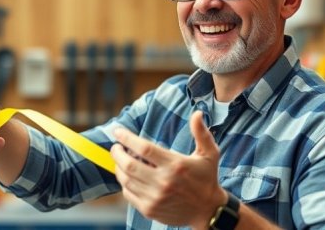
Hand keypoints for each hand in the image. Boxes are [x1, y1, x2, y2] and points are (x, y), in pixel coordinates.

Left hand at [110, 111, 226, 228]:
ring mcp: (155, 197)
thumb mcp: (209, 153)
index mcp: (176, 165)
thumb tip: (197, 113)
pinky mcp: (150, 210)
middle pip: (129, 164)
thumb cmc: (207, 178)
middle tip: (116, 147)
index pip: (144, 148)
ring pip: (126, 179)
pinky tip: (128, 177)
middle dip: (117, 153)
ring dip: (118, 167)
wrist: (208, 210)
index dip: (127, 138)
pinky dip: (124, 183)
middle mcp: (164, 181)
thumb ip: (201, 133)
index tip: (118, 131)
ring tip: (120, 160)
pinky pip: (128, 194)